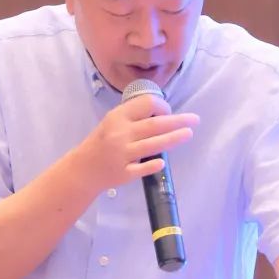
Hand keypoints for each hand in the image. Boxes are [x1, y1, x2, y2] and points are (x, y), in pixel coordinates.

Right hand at [76, 93, 198, 193]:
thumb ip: (134, 116)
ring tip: (188, 134)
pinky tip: (163, 162)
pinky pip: (141, 169)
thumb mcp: (113, 121)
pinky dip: (153, 165)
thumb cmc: (103, 141)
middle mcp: (120, 134)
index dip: (163, 107)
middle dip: (178, 121)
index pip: (147, 104)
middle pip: (155, 125)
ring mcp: (122, 154)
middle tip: (195, 120)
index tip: (169, 112)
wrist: (84, 168)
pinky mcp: (123, 173)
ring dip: (173, 139)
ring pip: (153, 145)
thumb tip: (165, 113)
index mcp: (118, 117)